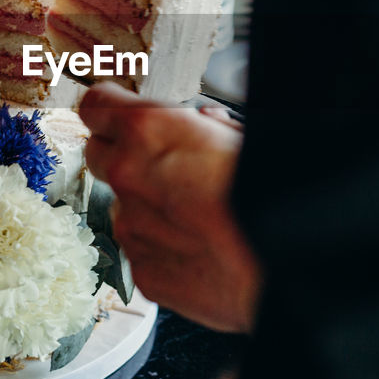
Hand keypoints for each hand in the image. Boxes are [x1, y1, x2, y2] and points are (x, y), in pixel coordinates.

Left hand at [79, 84, 260, 333]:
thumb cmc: (268, 196)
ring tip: (199, 216)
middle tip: (164, 164)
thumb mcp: (238, 134)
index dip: (106, 110)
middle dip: (124, 156)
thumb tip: (202, 126)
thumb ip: (203, 127)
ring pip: (124, 209)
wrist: (283, 260)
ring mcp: (132, 228)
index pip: (95, 107)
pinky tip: (202, 248)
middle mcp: (127, 177)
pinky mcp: (144, 272)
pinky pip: (144, 252)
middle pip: (98, 155)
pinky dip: (165, 249)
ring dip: (150, 208)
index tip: (113, 114)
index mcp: (147, 131)